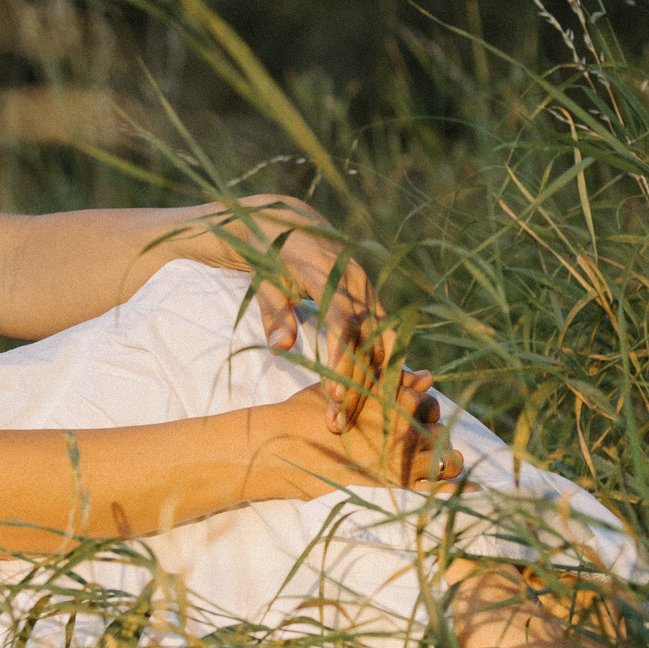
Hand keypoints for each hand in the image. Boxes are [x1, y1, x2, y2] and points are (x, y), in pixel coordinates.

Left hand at [200, 196, 388, 430]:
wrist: (287, 224)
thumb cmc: (268, 255)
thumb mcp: (262, 280)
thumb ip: (274, 313)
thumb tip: (281, 348)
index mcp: (328, 273)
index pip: (344, 324)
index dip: (342, 360)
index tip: (334, 397)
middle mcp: (358, 282)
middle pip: (370, 341)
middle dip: (358, 384)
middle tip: (338, 423)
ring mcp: (369, 291)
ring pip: (385, 343)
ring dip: (374, 382)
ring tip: (352, 419)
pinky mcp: (372, 301)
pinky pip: (385, 338)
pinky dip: (381, 368)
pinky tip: (373, 400)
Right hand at [259, 369, 460, 498]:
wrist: (280, 450)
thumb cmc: (305, 415)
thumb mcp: (343, 390)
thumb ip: (386, 382)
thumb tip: (427, 375)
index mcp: (392, 399)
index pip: (427, 402)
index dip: (420, 411)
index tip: (407, 420)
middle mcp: (404, 427)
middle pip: (440, 431)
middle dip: (431, 437)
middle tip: (413, 445)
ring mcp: (402, 459)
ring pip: (449, 459)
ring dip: (444, 461)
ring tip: (428, 465)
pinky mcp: (396, 487)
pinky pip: (440, 487)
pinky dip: (447, 485)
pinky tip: (440, 485)